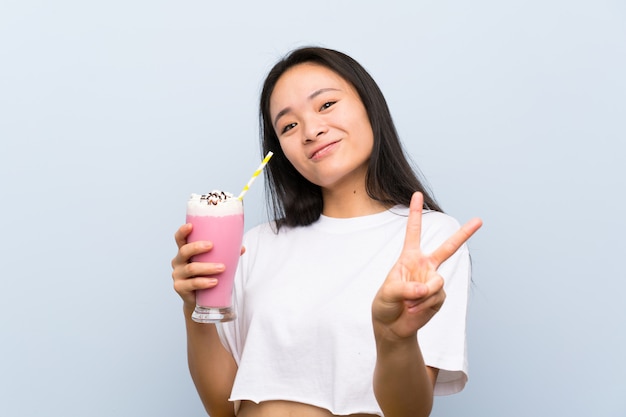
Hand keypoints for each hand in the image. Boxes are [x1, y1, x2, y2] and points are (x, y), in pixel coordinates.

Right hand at [170, 223, 244, 308]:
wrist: (200, 299)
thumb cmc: (207, 275)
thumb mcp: (213, 262)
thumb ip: (225, 254)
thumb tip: (241, 248)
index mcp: (185, 252)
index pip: (180, 239)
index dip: (182, 232)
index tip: (190, 226)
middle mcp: (178, 262)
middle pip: (184, 251)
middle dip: (197, 247)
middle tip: (211, 246)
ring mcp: (177, 275)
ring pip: (191, 268)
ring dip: (207, 267)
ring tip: (222, 268)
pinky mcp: (180, 288)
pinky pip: (192, 284)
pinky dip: (204, 282)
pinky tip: (214, 282)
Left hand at [372, 192, 481, 340]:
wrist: (393, 326)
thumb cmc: (385, 305)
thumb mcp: (387, 293)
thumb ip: (405, 288)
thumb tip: (426, 288)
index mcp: (409, 258)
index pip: (413, 232)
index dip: (415, 213)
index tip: (418, 194)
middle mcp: (425, 267)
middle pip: (448, 248)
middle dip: (464, 234)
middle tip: (479, 220)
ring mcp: (434, 281)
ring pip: (435, 283)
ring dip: (420, 296)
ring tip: (408, 304)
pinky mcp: (439, 297)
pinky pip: (436, 298)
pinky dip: (423, 306)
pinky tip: (415, 310)